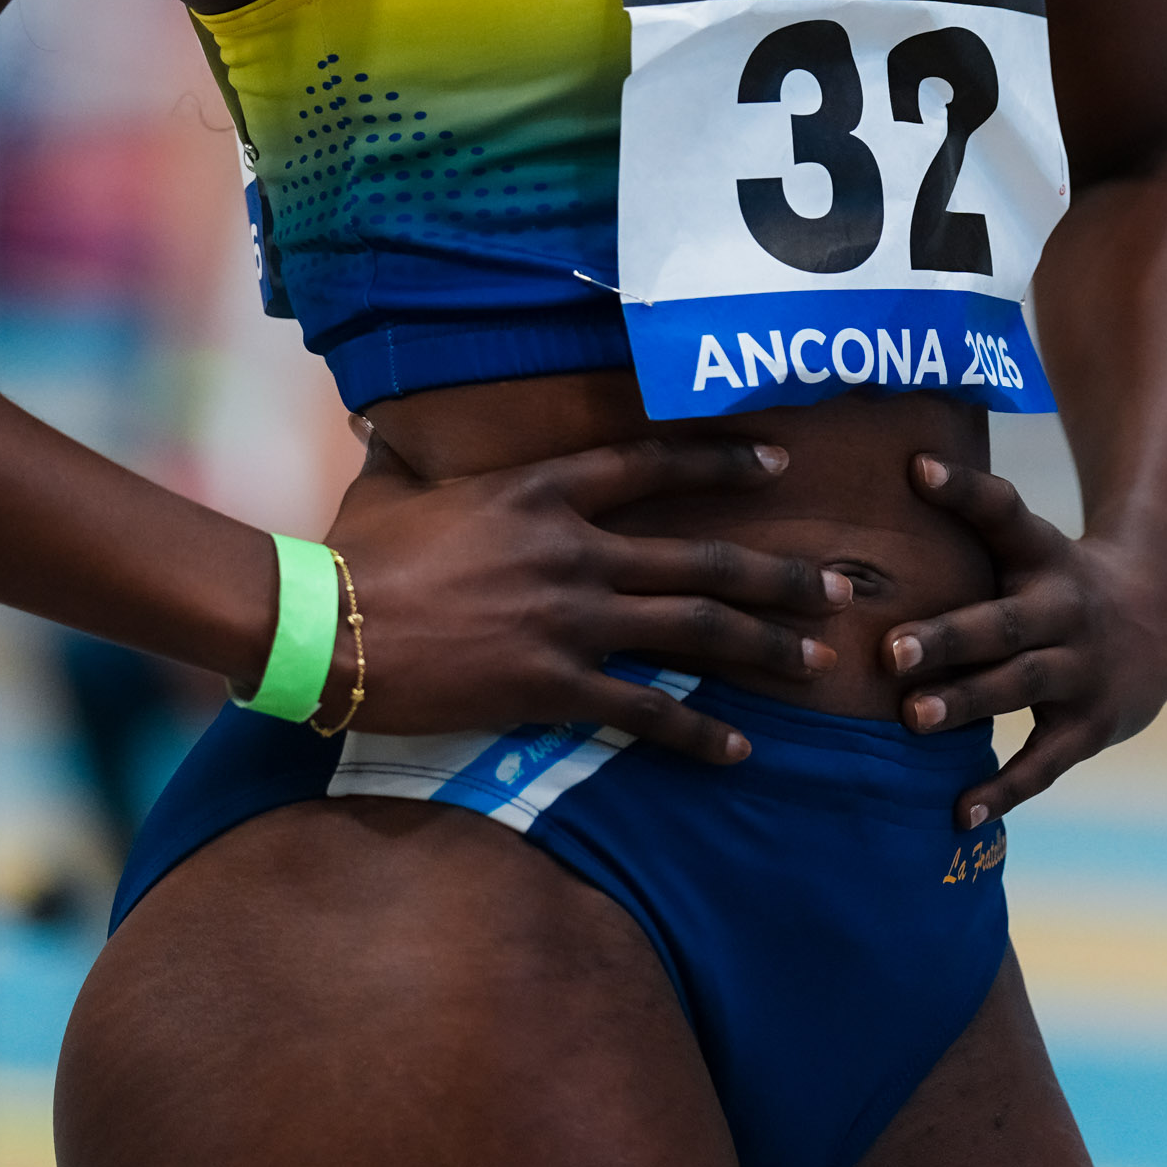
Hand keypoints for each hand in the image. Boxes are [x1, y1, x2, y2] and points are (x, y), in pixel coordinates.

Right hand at [321, 433, 855, 766]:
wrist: (325, 622)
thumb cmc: (352, 552)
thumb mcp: (392, 483)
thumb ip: (410, 454)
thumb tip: (375, 418)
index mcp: (541, 491)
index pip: (652, 464)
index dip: (721, 461)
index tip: (779, 462)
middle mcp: (573, 548)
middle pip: (703, 557)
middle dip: (780, 572)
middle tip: (840, 585)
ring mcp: (570, 617)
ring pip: (695, 629)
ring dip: (764, 645)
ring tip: (817, 659)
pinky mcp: (552, 684)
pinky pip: (646, 709)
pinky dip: (698, 731)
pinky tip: (739, 748)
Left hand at [878, 453, 1166, 827]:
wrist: (1164, 615)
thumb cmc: (1057, 574)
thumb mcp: (1026, 538)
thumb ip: (971, 507)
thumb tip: (907, 461)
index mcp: (1044, 555)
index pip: (1005, 512)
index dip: (963, 489)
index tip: (918, 469)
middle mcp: (1065, 611)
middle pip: (1004, 623)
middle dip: (948, 637)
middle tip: (890, 651)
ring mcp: (1083, 671)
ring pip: (1021, 688)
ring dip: (968, 703)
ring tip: (912, 719)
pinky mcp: (1091, 726)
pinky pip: (1044, 763)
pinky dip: (1004, 790)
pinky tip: (958, 814)